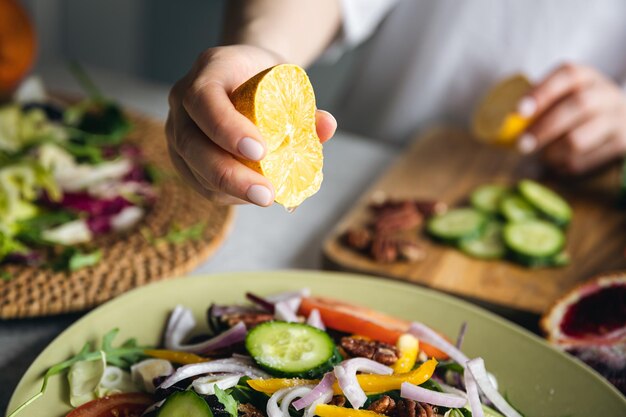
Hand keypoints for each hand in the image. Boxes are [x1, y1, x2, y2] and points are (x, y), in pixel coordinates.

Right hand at [166, 45, 336, 205]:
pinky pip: (198, 181)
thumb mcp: (288, 81)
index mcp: (209, 70)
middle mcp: (182, 100)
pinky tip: (252, 196)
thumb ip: (306, 106)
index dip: (228, 128)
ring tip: (265, 199)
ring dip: (229, 190)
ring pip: (193, 167)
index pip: (204, 99)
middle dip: (229, 173)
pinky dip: (227, 194)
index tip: (260, 152)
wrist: (244, 76)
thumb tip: (326, 127)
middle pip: (191, 142)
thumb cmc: (267, 79)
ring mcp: (177, 129)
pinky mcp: (182, 156)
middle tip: (266, 194)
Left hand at [516, 63, 625, 173]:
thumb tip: (508, 128)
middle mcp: (606, 93)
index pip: (567, 75)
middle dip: (544, 128)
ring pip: (579, 138)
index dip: (542, 92)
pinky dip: (565, 165)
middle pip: (577, 106)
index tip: (519, 111)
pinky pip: (586, 159)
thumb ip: (538, 108)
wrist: (619, 120)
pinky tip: (558, 164)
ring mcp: (617, 118)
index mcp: (586, 76)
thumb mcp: (561, 99)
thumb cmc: (575, 111)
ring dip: (552, 152)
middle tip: (522, 145)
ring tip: (542, 157)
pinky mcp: (621, 143)